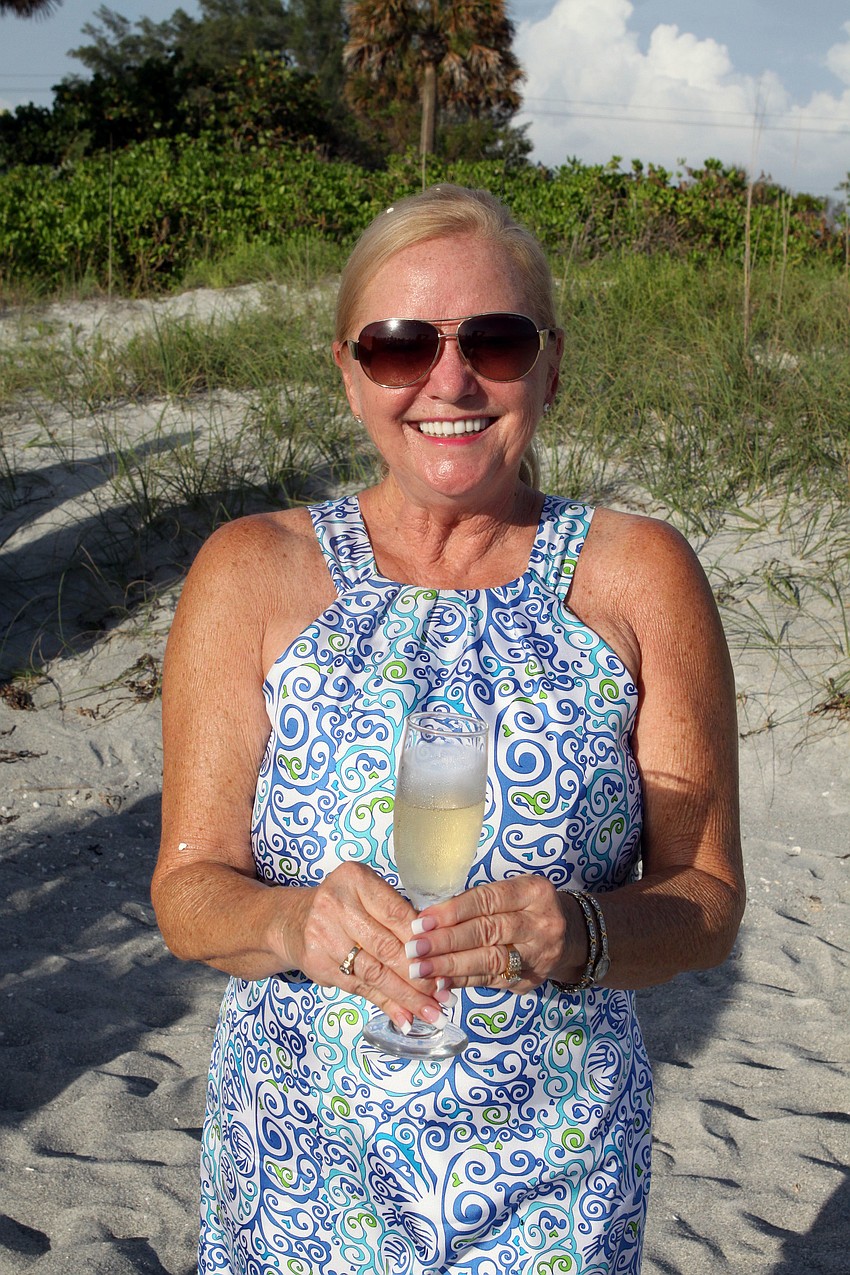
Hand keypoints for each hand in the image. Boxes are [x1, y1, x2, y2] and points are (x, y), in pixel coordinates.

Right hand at [280, 861, 454, 1029]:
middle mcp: (335, 905)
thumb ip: (397, 915)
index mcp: (354, 879)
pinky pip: (359, 988)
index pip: (397, 914)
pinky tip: (404, 1016)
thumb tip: (438, 951)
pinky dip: (385, 1004)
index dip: (422, 942)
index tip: (445, 962)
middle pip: (386, 946)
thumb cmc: (343, 905)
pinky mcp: (318, 964)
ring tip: (431, 1012)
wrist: (293, 920)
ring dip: (405, 996)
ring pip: (374, 972)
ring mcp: (323, 936)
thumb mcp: (367, 894)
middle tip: (443, 994)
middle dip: (419, 975)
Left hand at [401, 876, 579, 993]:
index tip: (422, 921)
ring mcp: (538, 955)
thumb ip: (479, 902)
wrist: (571, 936)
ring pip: (490, 960)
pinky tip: (440, 982)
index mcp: (533, 892)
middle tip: (415, 948)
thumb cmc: (528, 908)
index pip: (487, 900)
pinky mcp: (530, 980)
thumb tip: (429, 916)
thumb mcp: (514, 892)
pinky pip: (491, 981)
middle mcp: (539, 923)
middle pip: (488, 931)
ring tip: (421, 969)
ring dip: (451, 966)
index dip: (453, 911)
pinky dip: (463, 981)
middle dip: (446, 941)